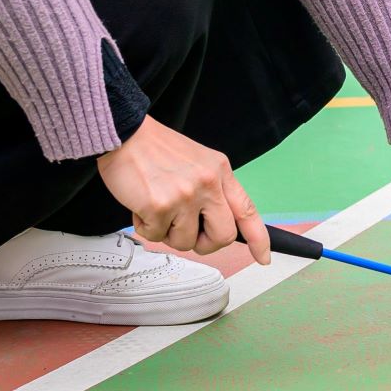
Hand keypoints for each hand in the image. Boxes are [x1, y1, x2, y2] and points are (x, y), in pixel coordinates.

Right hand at [96, 119, 270, 264]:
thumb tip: (216, 223)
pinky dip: (145, 227)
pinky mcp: (160, 207)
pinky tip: (141, 205)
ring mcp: (185, 197)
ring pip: (185, 242)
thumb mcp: (199, 162)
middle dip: (205, 244)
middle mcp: (208, 184)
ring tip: (157, 209)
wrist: (126, 133)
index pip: (248, 211)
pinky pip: (156, 236)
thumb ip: (212, 189)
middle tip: (186, 232)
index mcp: (221, 172)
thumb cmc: (156, 150)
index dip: (259, 239)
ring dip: (168, 233)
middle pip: (223, 237)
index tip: (263, 258)